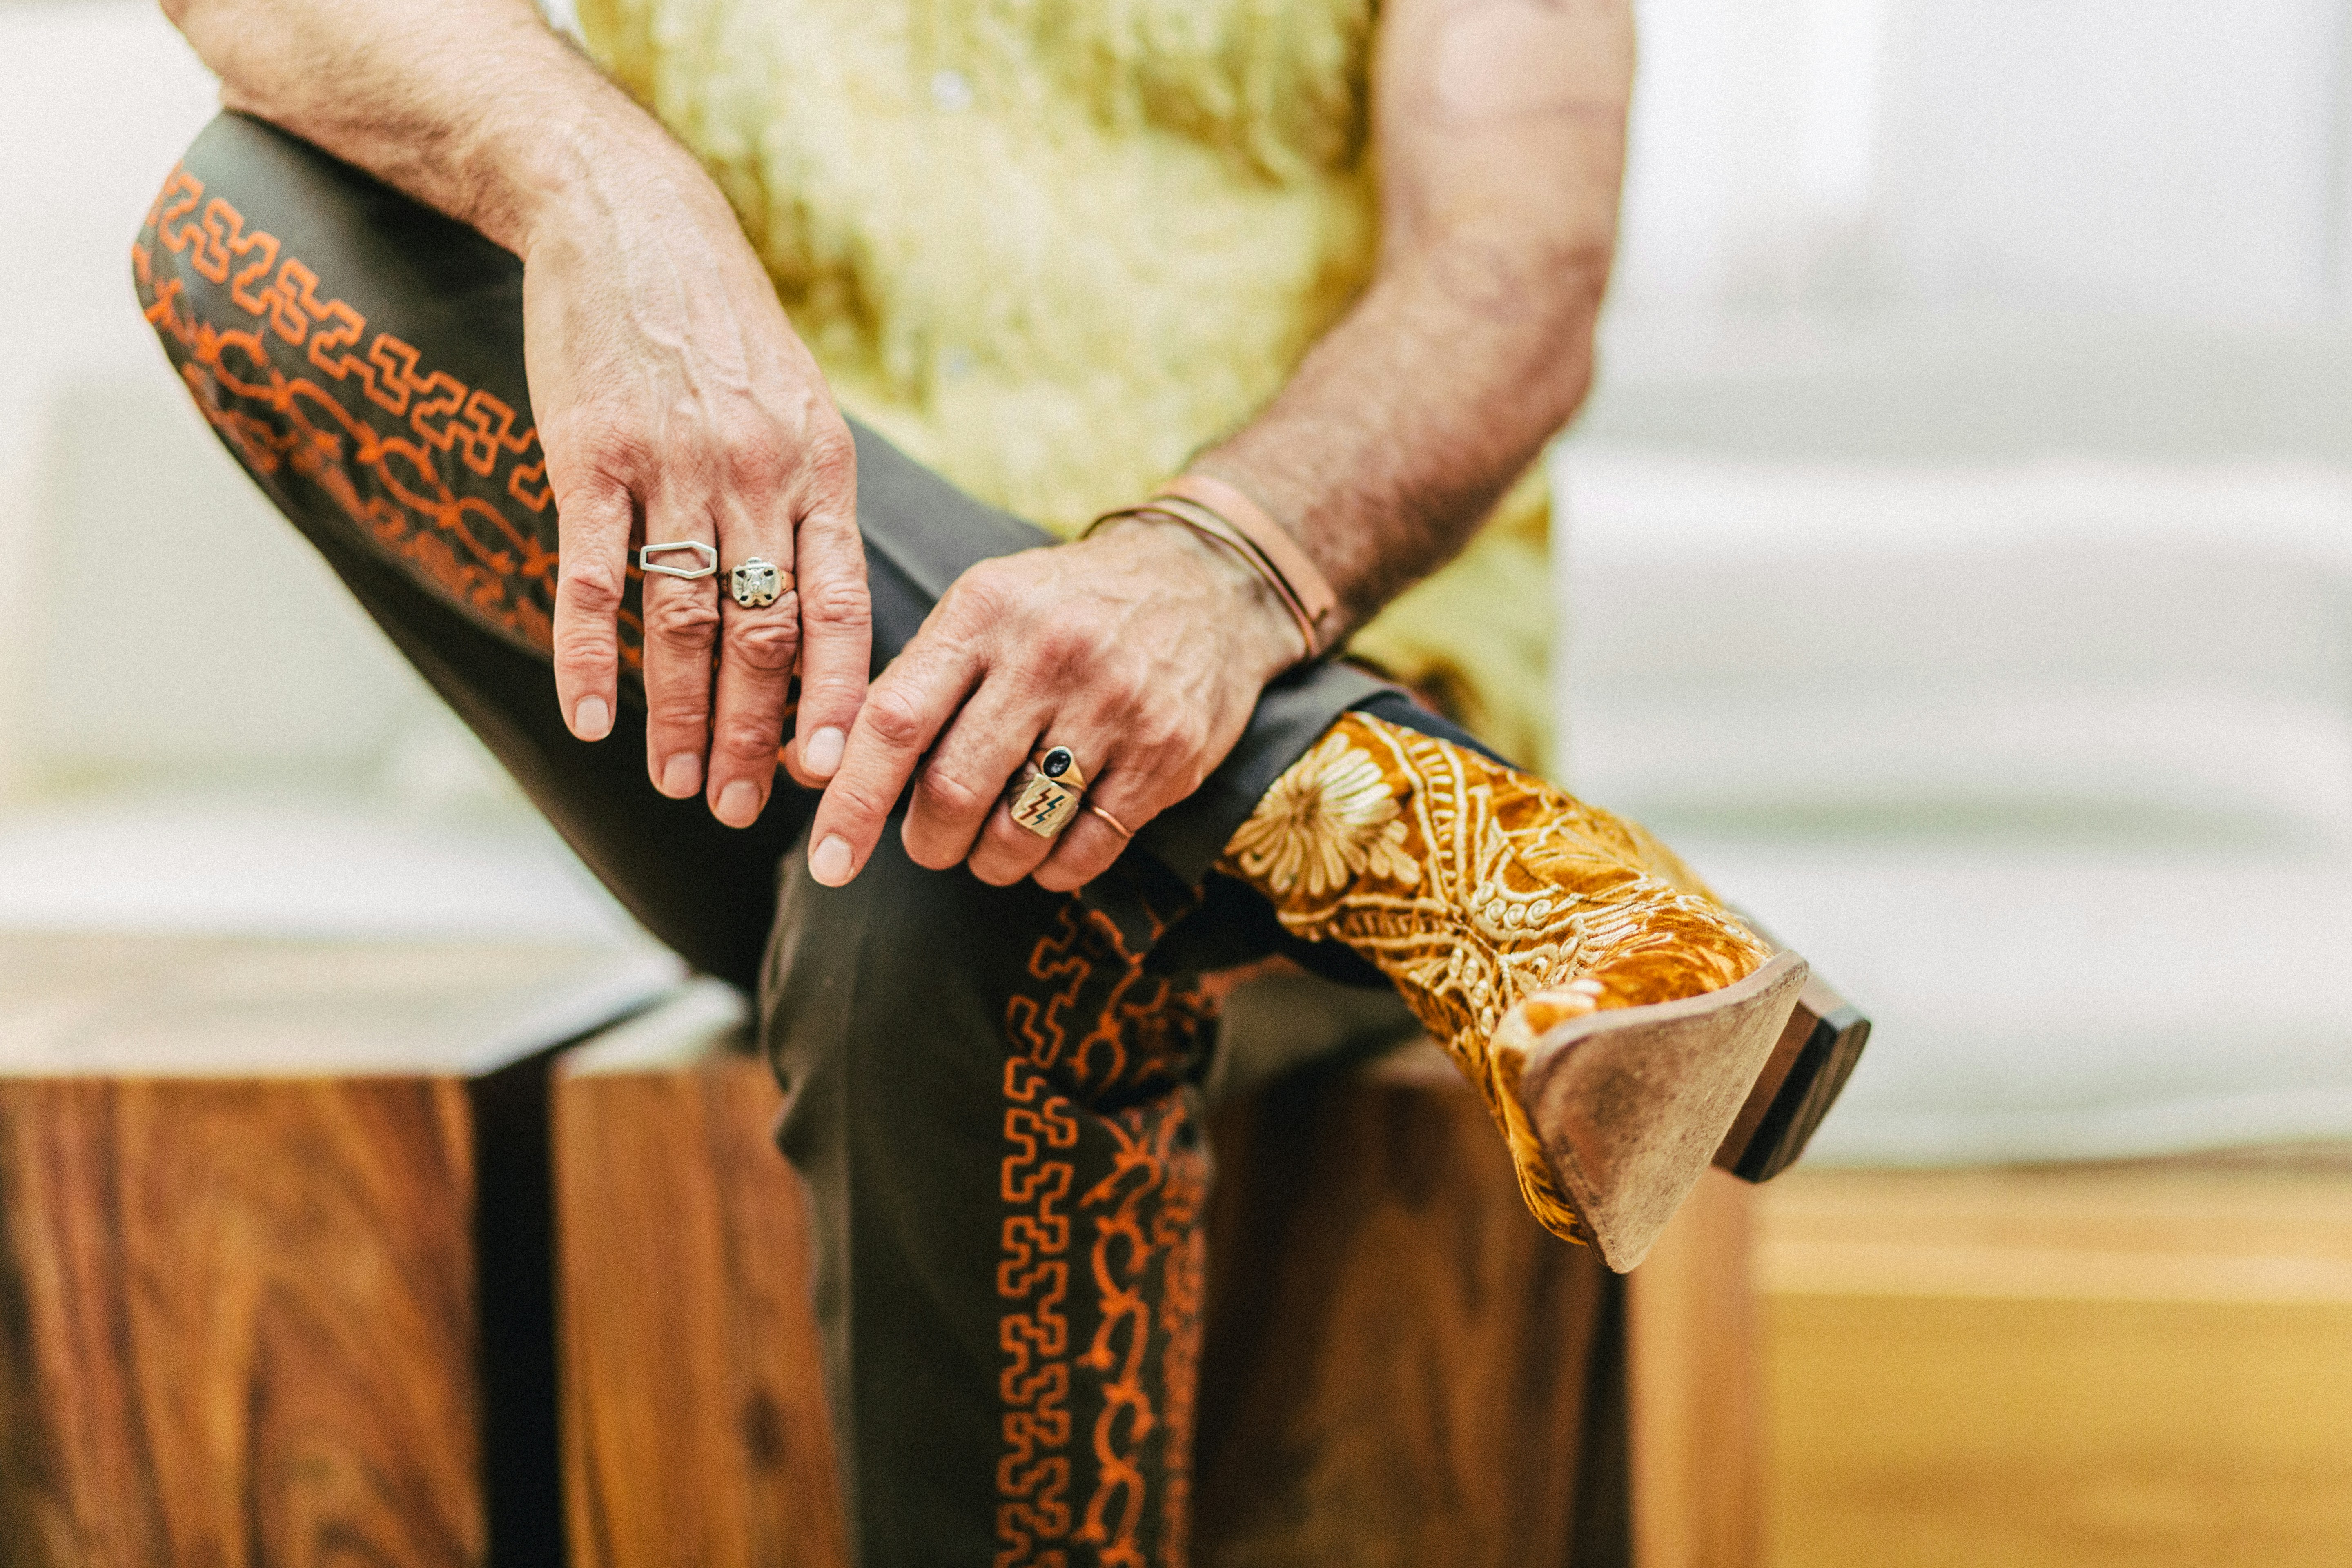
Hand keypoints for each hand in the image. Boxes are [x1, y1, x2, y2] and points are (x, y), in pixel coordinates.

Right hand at [522, 131, 869, 823]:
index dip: (834, 702)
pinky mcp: (589, 454)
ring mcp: (672, 466)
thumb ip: (814, 512)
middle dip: (755, 737)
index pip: (841, 613)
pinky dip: (592, 658)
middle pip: (764, 636)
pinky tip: (590, 721)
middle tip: (741, 812)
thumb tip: (824, 626)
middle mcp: (756, 475)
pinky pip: (594, 577)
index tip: (827, 777)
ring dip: (681, 717)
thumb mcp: (802, 411)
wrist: (630, 220)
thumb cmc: (724, 333)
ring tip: (679, 785)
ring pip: (685, 622)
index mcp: (821, 471)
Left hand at [805, 520, 1301, 889]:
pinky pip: (1087, 851)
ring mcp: (1115, 705)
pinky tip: (1050, 847)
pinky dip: (1052, 870)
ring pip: (1018, 833)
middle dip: (929, 842)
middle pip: (954, 791)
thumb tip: (818, 769)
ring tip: (992, 842)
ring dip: (989, 861)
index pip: (894, 720)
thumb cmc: (1065, 608)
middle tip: (932, 843)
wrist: (1208, 582)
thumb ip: (910, 681)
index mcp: (984, 613)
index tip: (828, 862)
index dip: (852, 801)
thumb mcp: (984, 608)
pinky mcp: (1169, 753)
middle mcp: (1048, 655)